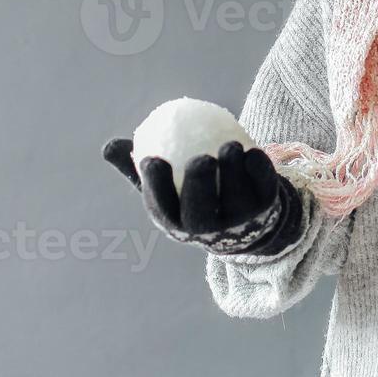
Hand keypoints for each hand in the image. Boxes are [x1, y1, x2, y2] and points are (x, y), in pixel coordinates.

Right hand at [102, 137, 292, 252]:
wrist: (243, 216)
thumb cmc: (192, 194)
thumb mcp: (166, 185)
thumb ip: (139, 167)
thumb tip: (110, 146)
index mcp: (177, 223)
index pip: (163, 208)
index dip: (157, 187)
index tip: (153, 160)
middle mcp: (208, 231)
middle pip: (201, 213)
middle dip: (200, 187)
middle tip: (201, 158)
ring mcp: (240, 222)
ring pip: (237, 201)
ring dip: (234, 172)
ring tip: (230, 146)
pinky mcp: (267, 209)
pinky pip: (264, 189)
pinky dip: (260, 170)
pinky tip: (252, 151)